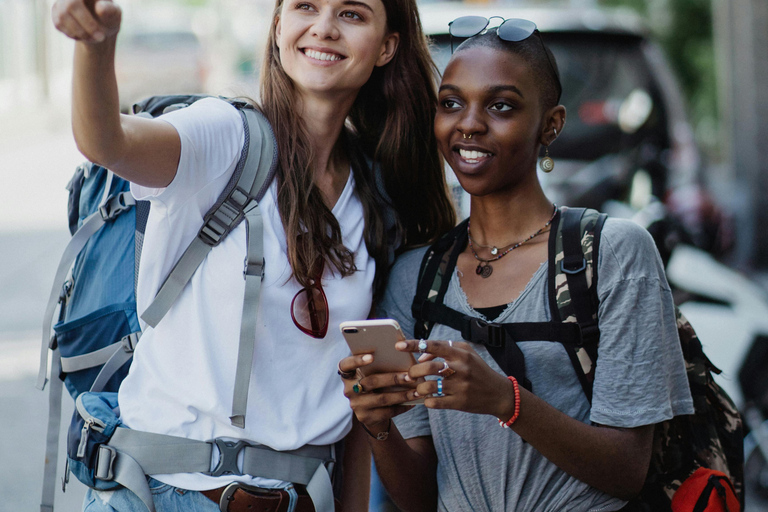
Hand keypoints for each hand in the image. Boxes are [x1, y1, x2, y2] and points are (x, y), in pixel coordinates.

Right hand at [52, 0, 121, 42]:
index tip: (100, 29)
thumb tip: (100, 8)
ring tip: (94, 37)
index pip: (78, 0)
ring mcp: (61, 2)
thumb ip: (110, 11)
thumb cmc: (109, 17)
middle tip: (101, 37)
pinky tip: (83, 34)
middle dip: (87, 25)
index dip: (88, 17)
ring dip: (80, 32)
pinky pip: (58, 25)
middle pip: (70, 6)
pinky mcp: (55, 12)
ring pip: (62, 17)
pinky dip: (72, 34)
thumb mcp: (114, 14)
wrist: (99, 27)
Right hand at [338, 354, 418, 432]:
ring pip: (381, 399)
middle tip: (410, 376)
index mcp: (348, 374)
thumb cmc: (376, 383)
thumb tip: (401, 352)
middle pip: (371, 382)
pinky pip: (386, 412)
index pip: (345, 365)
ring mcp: (356, 405)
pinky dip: (402, 406)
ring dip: (402, 394)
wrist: (372, 411)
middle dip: (393, 378)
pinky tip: (413, 402)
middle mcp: (349, 389)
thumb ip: (379, 364)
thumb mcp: (373, 373)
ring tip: (417, 391)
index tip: (372, 356)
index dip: (357, 360)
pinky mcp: (365, 417)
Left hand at [398, 339, 515, 419]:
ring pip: (429, 387)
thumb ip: (445, 349)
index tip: (398, 345)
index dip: (414, 344)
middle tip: (409, 375)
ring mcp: (460, 387)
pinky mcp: (460, 403)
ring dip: (418, 388)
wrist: (499, 394)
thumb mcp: (467, 354)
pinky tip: (428, 399)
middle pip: (428, 368)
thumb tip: (421, 356)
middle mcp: (461, 369)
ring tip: (418, 388)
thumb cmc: (479, 371)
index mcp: (461, 354)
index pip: (433, 346)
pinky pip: (435, 403)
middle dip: (413, 372)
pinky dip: (427, 401)